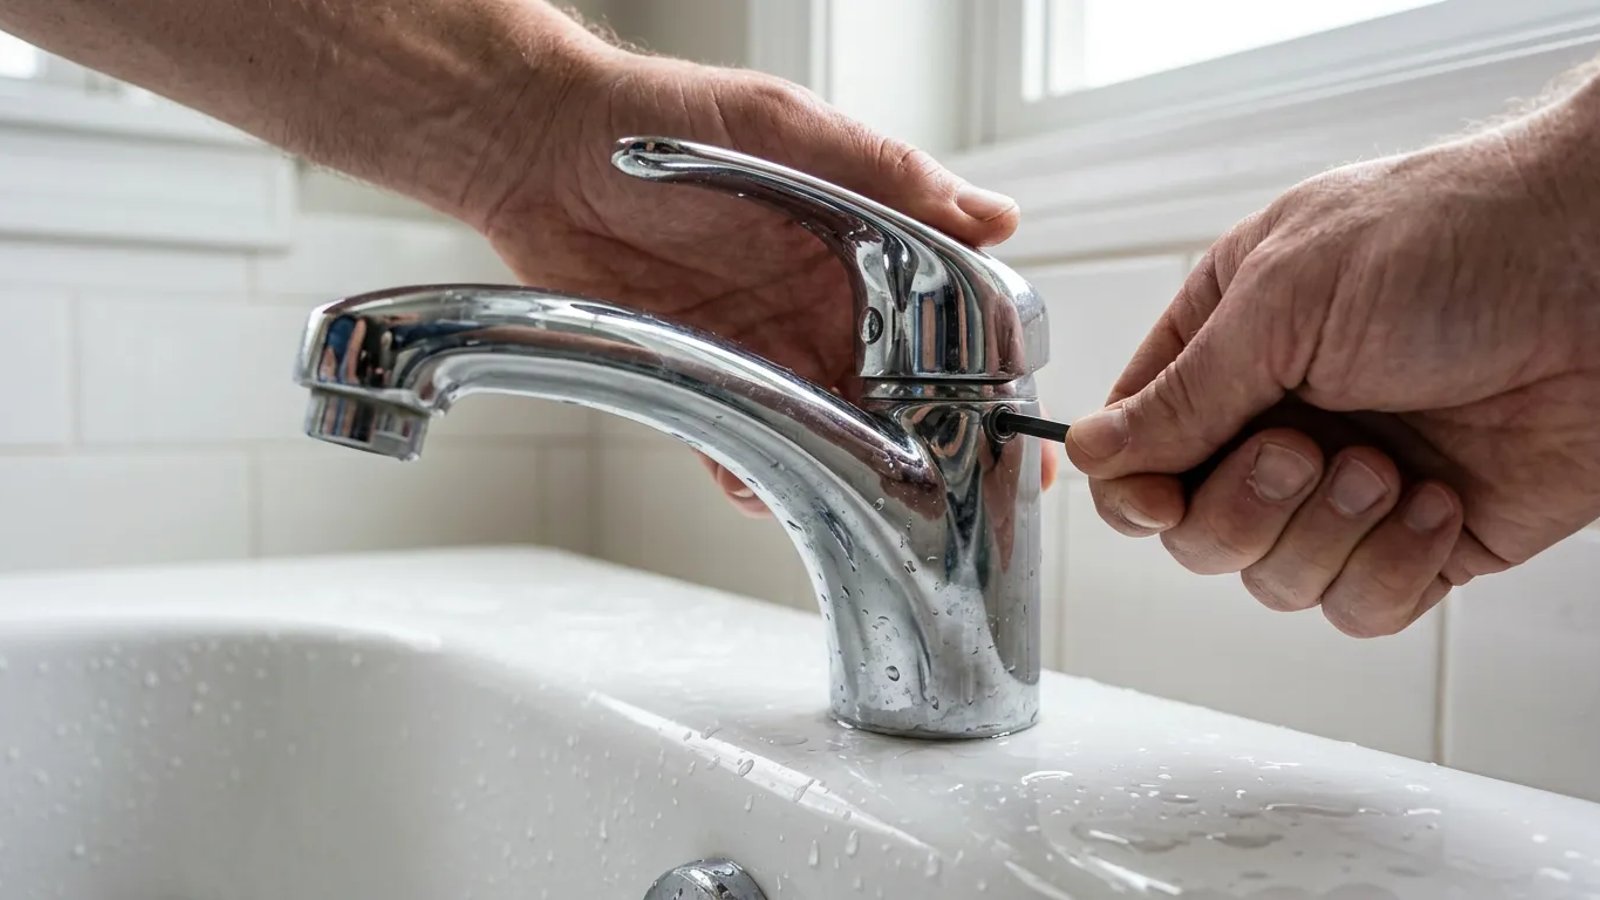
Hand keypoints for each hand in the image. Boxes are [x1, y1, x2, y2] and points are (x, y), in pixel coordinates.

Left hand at [469, 47, 1056, 512]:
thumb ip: (885, 172)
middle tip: (970, 497)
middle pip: (898, 391)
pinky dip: (759, 471)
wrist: (540, 147)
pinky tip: (768, 487)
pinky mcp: (700, 371)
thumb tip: (996, 216)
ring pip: (829, 425)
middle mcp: (818, 302)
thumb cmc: (662, 118)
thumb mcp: (784, 127)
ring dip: (856, 468)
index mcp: (856, 243)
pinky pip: (742, 437)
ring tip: (875, 500)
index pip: (945, 318)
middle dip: (938, 447)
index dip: (985, 376)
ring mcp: (761, 344)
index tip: (1020, 426)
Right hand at [1065, 77, 1599, 636]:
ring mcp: (1348, 487)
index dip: (1136, 489)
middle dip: (1244, 508)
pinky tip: (1436, 501)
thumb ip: (1182, 394)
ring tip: (1389, 465)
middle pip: (1193, 532)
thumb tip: (1087, 453)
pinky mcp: (1421, 542)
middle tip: (1302, 448)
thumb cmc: (1452, 240)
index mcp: (1228, 349)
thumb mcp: (1284, 298)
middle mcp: (1278, 421)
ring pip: (1272, 580)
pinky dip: (1391, 568)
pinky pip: (1358, 608)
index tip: (1159, 494)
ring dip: (1326, 533)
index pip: (1136, 450)